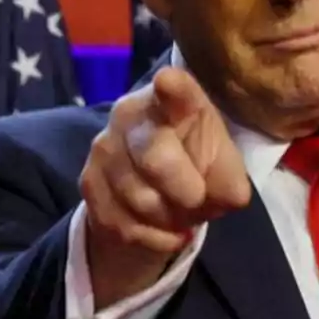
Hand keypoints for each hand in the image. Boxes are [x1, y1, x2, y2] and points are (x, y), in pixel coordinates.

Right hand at [79, 66, 250, 309]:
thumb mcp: (224, 167)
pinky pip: (125, 225)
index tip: (167, 82)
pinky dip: (153, 237)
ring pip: (141, 200)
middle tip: (196, 198)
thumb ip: (229, 178)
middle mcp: (131, 114)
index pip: (175, 90)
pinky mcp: (89, 182)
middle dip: (186, 192)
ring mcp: (104, 147)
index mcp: (174, 101)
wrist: (156, 190)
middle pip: (156, 158)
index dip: (172, 88)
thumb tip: (224, 196)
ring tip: (178, 210)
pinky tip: (162, 227)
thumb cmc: (197, 164)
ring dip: (169, 218)